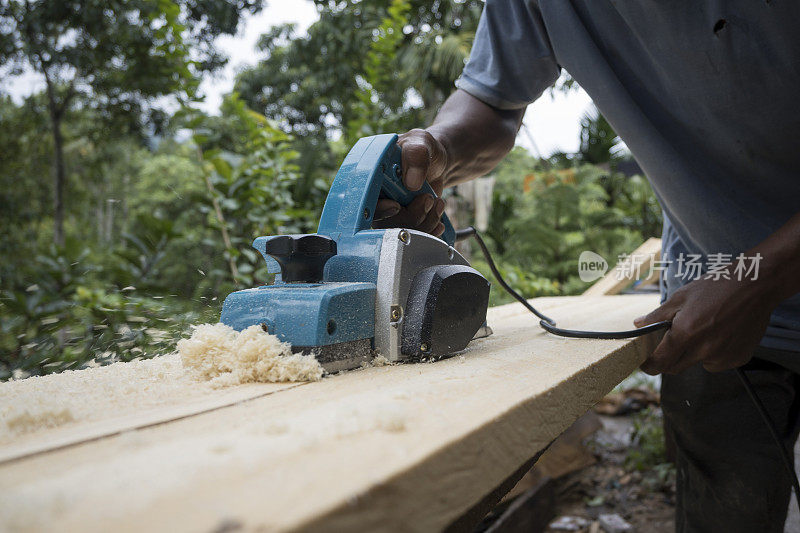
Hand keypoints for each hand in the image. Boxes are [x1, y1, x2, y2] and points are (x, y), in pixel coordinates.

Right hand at [372, 129, 447, 236]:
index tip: (396, 206)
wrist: (436, 161)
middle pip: (383, 224)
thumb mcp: (420, 142)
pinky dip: (430, 230)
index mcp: (371, 176)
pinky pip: (414, 237)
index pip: (364, 201)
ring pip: (401, 233)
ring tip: (436, 202)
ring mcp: (391, 212)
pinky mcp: (405, 222)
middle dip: (410, 216)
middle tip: (426, 198)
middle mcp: (377, 197)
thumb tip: (411, 182)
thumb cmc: (422, 148)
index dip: (379, 209)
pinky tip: (436, 215)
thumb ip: (415, 155)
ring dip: (424, 222)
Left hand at [634, 273, 778, 374]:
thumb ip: (658, 315)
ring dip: (694, 355)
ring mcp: (723, 356)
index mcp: (686, 333)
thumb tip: (638, 325)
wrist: (755, 285)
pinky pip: (718, 363)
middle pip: (676, 367)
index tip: (645, 363)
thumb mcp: (681, 297)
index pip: (660, 362)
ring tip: (703, 331)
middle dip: (669, 359)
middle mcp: (704, 349)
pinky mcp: (738, 358)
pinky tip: (720, 334)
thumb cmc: (716, 288)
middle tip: (673, 342)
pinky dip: (714, 354)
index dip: (649, 365)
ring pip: (698, 365)